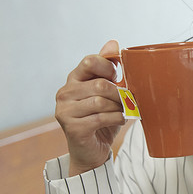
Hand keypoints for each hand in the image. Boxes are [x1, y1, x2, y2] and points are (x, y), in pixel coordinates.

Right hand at [55, 40, 125, 175]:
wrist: (92, 151)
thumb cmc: (102, 119)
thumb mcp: (107, 92)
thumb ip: (108, 70)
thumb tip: (113, 43)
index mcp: (73, 80)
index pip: (90, 61)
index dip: (110, 67)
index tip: (119, 77)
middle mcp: (64, 93)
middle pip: (100, 84)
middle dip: (119, 94)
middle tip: (128, 101)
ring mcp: (65, 111)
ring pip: (101, 101)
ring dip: (119, 108)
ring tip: (124, 112)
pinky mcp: (72, 127)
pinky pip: (101, 118)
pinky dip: (116, 119)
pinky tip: (120, 120)